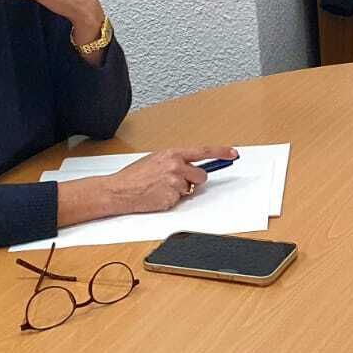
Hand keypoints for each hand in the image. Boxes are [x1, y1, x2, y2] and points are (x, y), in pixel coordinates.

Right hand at [101, 146, 238, 214]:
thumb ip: (175, 161)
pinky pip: (180, 200)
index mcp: (172, 154)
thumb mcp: (156, 159)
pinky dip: (171, 200)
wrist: (119, 190)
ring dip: (179, 191)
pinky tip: (157, 196)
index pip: (203, 151)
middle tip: (177, 181)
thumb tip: (190, 166)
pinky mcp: (172, 198)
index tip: (233, 153)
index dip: (221, 152)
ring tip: (160, 188)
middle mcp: (176, 167)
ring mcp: (175, 183)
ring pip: (190, 190)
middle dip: (194, 181)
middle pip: (201, 176)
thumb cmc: (134, 176)